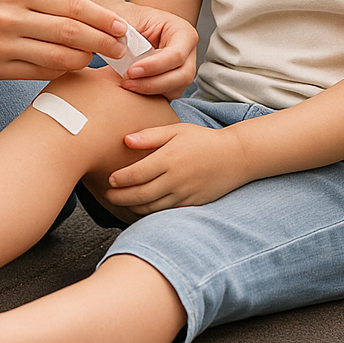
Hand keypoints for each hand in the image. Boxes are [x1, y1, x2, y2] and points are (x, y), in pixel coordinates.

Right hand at [0, 0, 128, 80]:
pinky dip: (61, 71)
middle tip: (120, 48)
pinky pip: (40, 74)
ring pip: (57, 59)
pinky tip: (69, 66)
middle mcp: (10, 18)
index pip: (74, 7)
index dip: (103, 20)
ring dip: (84, 60)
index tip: (122, 28)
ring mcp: (1, 46)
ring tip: (94, 57)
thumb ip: (55, 4)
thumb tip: (101, 22)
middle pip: (70, 34)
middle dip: (102, 43)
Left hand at [103, 123, 243, 212]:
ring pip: (152, 206)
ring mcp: (184, 194)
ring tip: (121, 203)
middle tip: (108, 195)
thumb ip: (150, 135)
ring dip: (133, 207)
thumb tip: (125, 140)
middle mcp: (175, 179)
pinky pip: (166, 211)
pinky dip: (150, 212)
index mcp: (169, 158)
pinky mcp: (191, 204)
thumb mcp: (177, 130)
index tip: (110, 179)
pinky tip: (142, 208)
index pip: (137, 173)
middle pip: (140, 194)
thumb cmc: (202, 140)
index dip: (120, 179)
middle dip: (120, 197)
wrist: (235, 157)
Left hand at [114, 2, 196, 97]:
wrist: (131, 28)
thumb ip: (123, 30)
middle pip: (182, 76)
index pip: (176, 54)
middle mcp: (188, 52)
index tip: (130, 71)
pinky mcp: (175, 82)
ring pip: (176, 88)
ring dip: (150, 90)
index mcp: (182, 31)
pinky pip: (168, 95)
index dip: (155, 66)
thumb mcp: (126, 17)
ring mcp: (184, 69)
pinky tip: (133, 88)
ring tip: (127, 84)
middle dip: (153, 82)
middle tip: (126, 81)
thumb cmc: (131, 20)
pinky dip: (151, 95)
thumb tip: (118, 45)